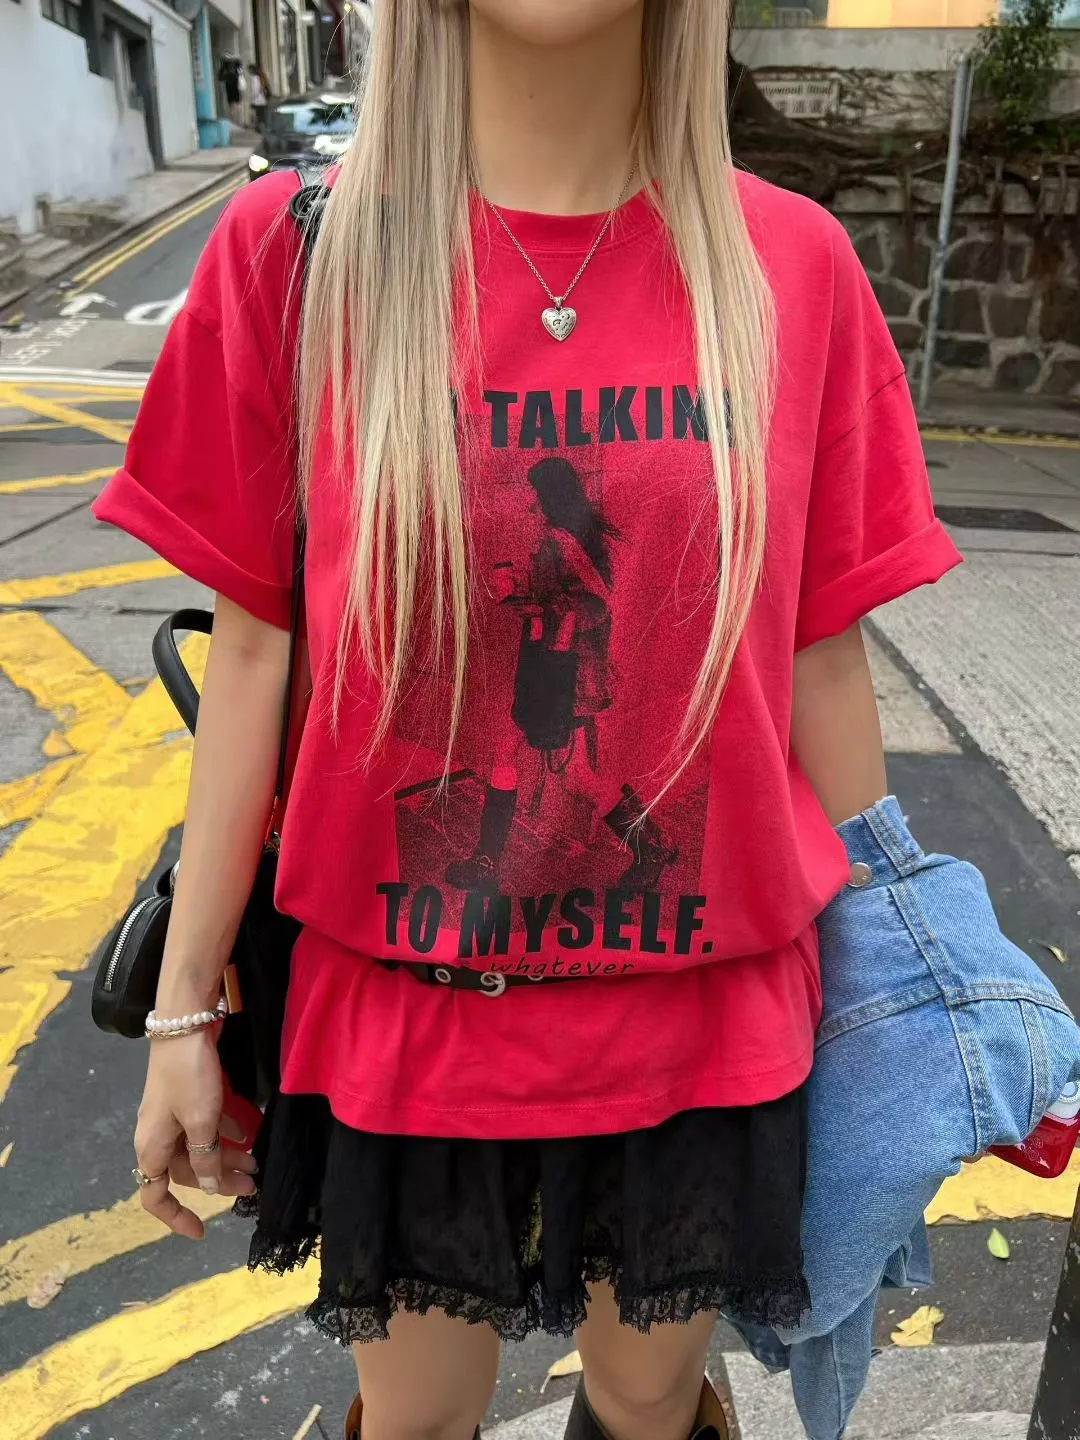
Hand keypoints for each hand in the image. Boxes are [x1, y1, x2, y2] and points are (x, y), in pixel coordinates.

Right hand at [133, 1027, 256, 1238]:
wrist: (184, 1023)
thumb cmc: (189, 1076)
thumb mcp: (201, 1121)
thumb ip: (205, 1157)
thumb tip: (210, 1187)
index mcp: (152, 1148)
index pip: (154, 1196)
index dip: (175, 1218)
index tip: (202, 1232)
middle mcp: (158, 1135)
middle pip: (186, 1171)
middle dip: (219, 1182)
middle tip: (253, 1185)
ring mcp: (171, 1114)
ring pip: (198, 1148)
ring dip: (226, 1157)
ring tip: (257, 1163)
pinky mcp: (185, 1095)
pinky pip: (204, 1125)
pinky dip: (224, 1132)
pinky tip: (247, 1132)